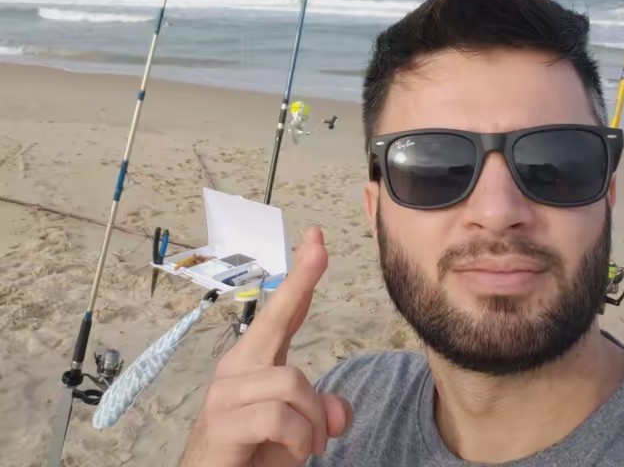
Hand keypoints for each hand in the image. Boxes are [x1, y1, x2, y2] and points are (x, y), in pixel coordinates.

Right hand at [179, 227, 352, 466]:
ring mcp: (226, 392)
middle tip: (319, 242)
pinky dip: (299, 440)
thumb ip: (320, 413)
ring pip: (292, 383)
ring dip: (312, 422)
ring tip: (308, 446)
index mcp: (255, 362)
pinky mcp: (223, 421)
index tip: (315, 239)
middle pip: (275, 316)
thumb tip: (339, 410)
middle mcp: (236, 367)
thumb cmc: (254, 455)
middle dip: (301, 281)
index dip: (301, 277)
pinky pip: (279, 417)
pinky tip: (294, 453)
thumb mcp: (300, 433)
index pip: (282, 313)